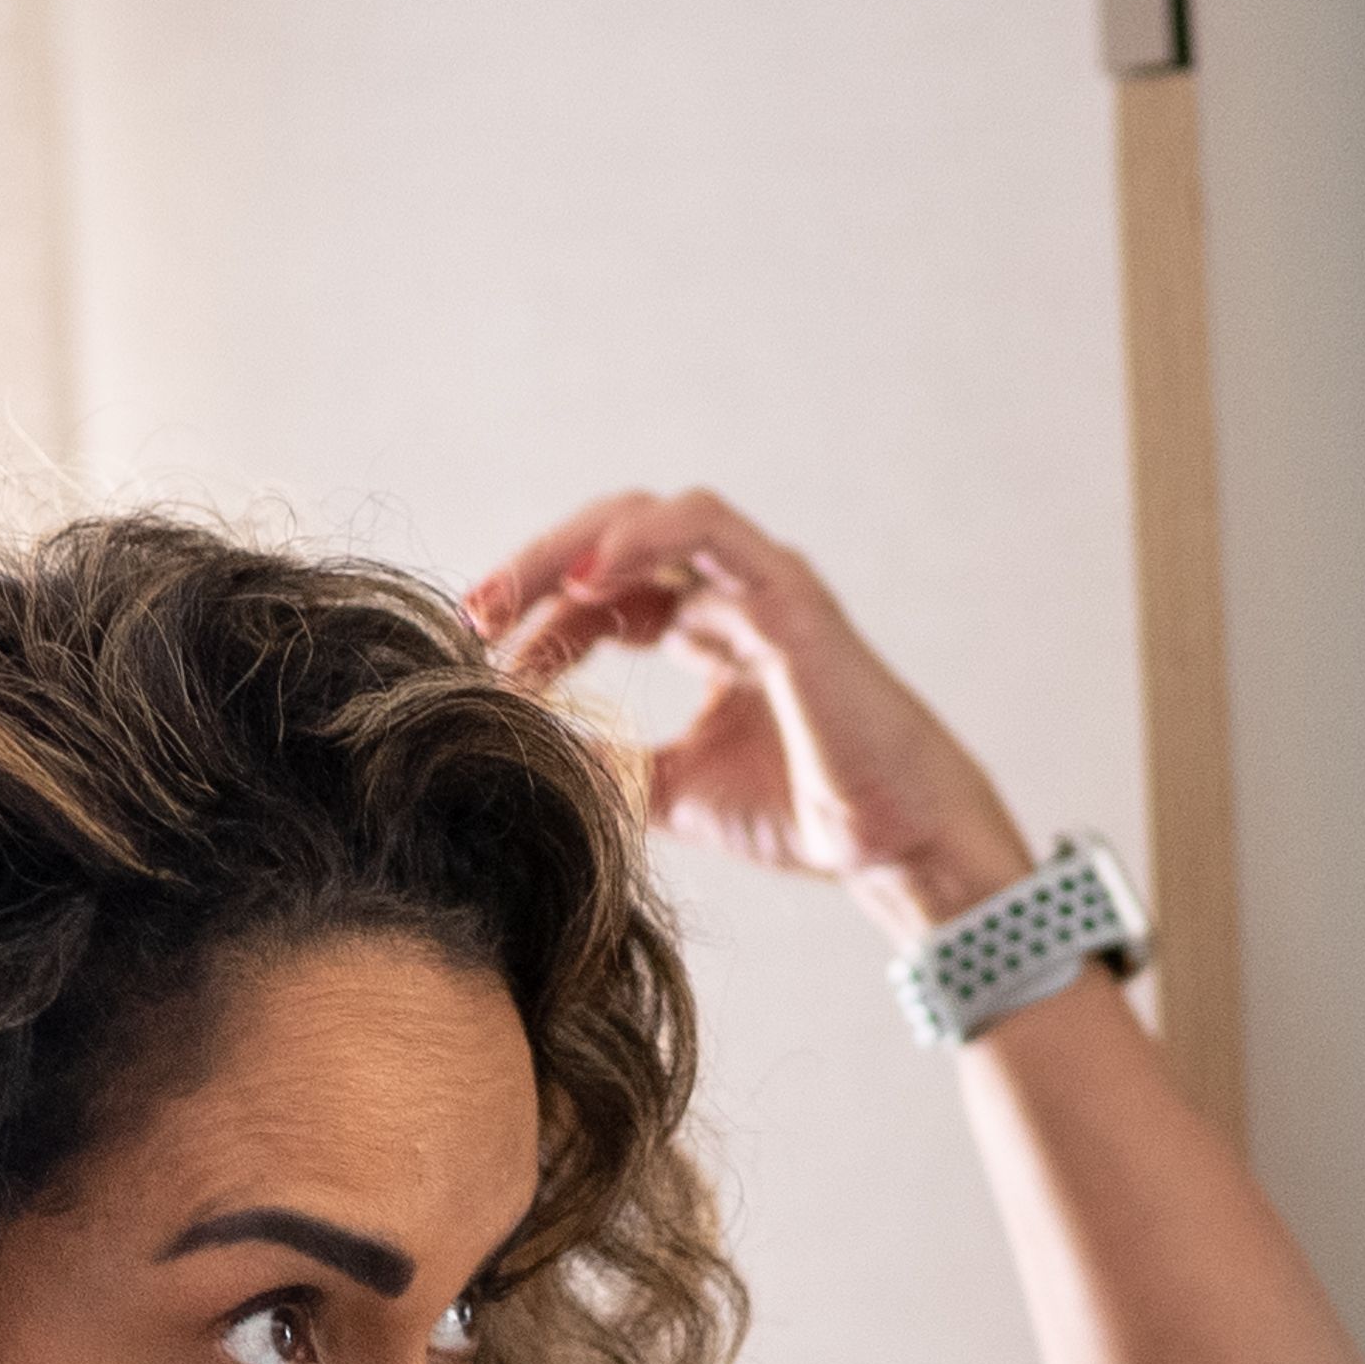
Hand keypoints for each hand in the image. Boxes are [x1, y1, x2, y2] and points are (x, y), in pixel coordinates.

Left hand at [465, 488, 1031, 940]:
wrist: (890, 845)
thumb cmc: (802, 813)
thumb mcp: (669, 787)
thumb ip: (605, 759)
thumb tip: (518, 749)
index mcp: (704, 630)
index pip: (601, 597)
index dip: (538, 621)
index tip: (481, 662)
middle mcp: (729, 595)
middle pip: (613, 545)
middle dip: (535, 570)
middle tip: (474, 614)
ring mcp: (760, 586)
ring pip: (651, 518)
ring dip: (572, 547)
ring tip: (510, 595)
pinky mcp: (788, 595)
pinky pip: (708, 530)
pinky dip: (641, 539)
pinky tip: (585, 578)